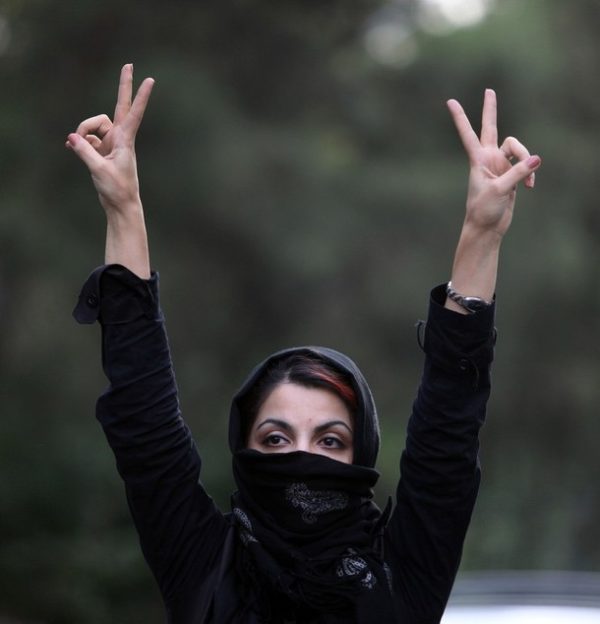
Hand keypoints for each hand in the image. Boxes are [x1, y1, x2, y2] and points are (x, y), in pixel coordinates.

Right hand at [66, 64, 154, 213]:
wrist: (120, 205)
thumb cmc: (116, 189)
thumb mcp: (99, 170)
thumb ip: (85, 152)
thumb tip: (72, 137)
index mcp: (125, 140)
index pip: (134, 113)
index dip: (140, 96)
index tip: (150, 80)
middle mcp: (119, 138)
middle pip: (119, 106)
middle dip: (123, 86)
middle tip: (129, 64)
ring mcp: (110, 143)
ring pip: (92, 126)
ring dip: (83, 133)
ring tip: (78, 148)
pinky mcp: (102, 151)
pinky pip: (86, 139)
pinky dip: (79, 142)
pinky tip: (70, 146)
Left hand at [447, 89, 540, 238]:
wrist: (487, 228)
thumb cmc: (484, 210)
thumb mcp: (500, 190)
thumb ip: (518, 173)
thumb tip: (537, 159)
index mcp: (478, 160)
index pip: (468, 134)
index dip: (460, 118)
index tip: (450, 101)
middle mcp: (488, 159)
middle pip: (491, 128)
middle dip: (490, 110)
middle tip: (488, 90)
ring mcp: (500, 166)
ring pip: (518, 148)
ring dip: (526, 160)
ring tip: (529, 181)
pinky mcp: (510, 175)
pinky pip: (526, 165)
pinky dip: (530, 174)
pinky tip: (530, 187)